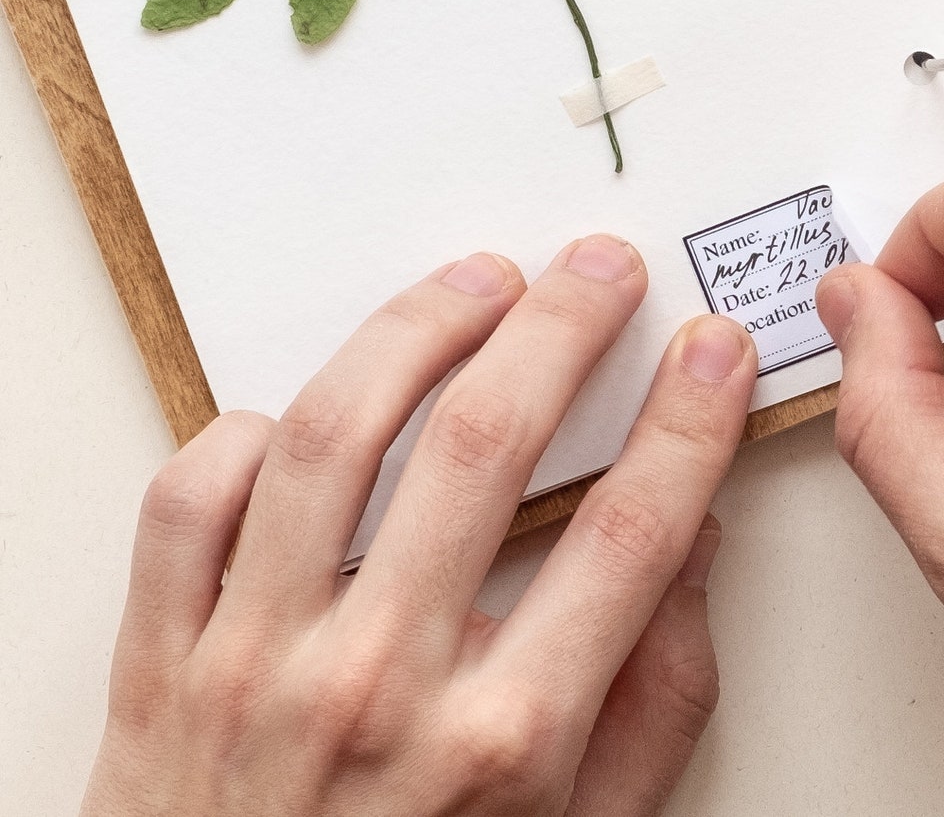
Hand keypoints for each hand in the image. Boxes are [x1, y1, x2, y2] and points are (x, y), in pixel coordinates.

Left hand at [82, 238, 756, 816]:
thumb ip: (658, 699)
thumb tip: (695, 544)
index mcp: (505, 743)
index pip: (631, 531)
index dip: (688, 419)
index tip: (714, 350)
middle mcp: (379, 687)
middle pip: (487, 446)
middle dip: (563, 327)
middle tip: (602, 268)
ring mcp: (256, 666)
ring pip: (334, 437)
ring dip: (418, 330)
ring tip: (478, 281)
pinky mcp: (160, 663)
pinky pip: (187, 505)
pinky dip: (240, 434)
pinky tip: (303, 410)